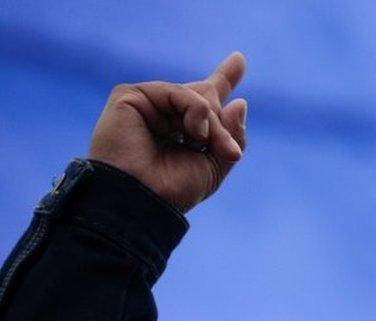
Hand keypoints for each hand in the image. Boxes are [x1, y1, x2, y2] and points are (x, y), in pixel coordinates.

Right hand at [88, 52, 247, 212]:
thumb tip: (240, 102)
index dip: (222, 79)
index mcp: (179, 132)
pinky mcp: (129, 96)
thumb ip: (231, 136)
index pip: (204, 101)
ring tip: (211, 147)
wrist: (142, 200)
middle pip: (206, 99)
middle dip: (220, 125)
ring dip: (212, 124)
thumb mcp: (214, 166)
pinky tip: (195, 132)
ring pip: (196, 99)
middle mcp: (162, 116)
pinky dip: (196, 110)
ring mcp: (146, 105)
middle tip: (229, 152)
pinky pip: (178, 92)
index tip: (239, 59)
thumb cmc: (173, 191)